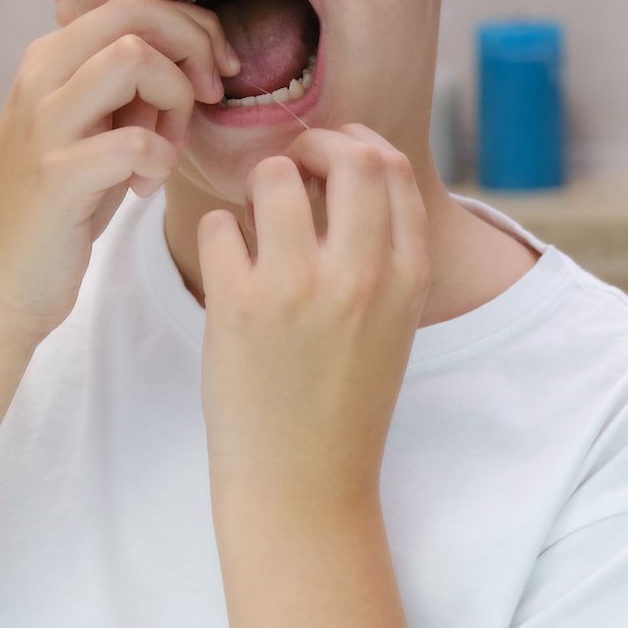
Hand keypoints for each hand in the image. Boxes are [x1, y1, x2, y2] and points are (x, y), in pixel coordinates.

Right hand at [0, 0, 239, 342]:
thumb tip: (194, 54)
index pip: (134, 2)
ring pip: (133, 59)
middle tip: (207, 98)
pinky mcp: (54, 176)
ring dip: (174, 100)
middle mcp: (40, 78)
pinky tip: (145, 187)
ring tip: (167, 147)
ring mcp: (44, 125)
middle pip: (136, 12)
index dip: (191, 28)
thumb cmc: (56, 209)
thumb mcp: (88, 131)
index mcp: (50, 59)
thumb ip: (125, 88)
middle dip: (194, 47)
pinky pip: (134, 141)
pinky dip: (160, 159)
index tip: (214, 74)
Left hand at [197, 124, 431, 517]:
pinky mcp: (239, 305)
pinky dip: (220, 234)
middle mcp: (361, 275)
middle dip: (313, 143)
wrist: (304, 484)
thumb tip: (355, 165)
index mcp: (407, 276)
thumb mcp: (394, 323)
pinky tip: (229, 267)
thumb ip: (385, 251)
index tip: (330, 161)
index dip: (356, 147)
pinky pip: (219, 226)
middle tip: (291, 167)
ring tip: (255, 222)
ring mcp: (299, 287)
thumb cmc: (344, 399)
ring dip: (259, 185)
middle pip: (348, 155)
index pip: (393, 168)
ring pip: (275, 176)